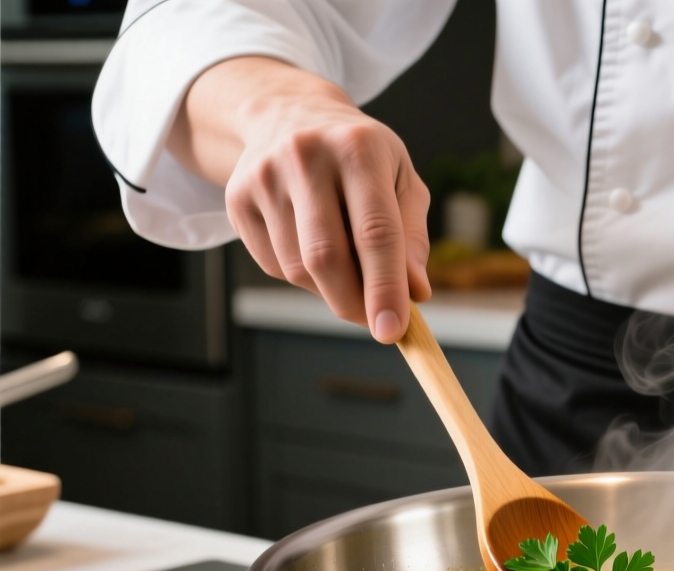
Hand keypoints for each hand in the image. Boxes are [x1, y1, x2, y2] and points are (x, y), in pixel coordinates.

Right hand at [168, 57, 429, 342]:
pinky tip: (315, 251)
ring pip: (298, 268)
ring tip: (350, 271)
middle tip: (376, 322)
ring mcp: (264, 177)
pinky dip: (303, 278)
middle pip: (328, 258)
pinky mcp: (236, 199)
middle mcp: (306, 158)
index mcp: (358, 149)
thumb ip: (413, 237)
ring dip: (330, 290)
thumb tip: (416, 293)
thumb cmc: (360, 157)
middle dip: (355, 304)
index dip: (385, 288)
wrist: (287, 114)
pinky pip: (273, 265)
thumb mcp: (401, 179)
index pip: (375, 233)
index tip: (393, 331)